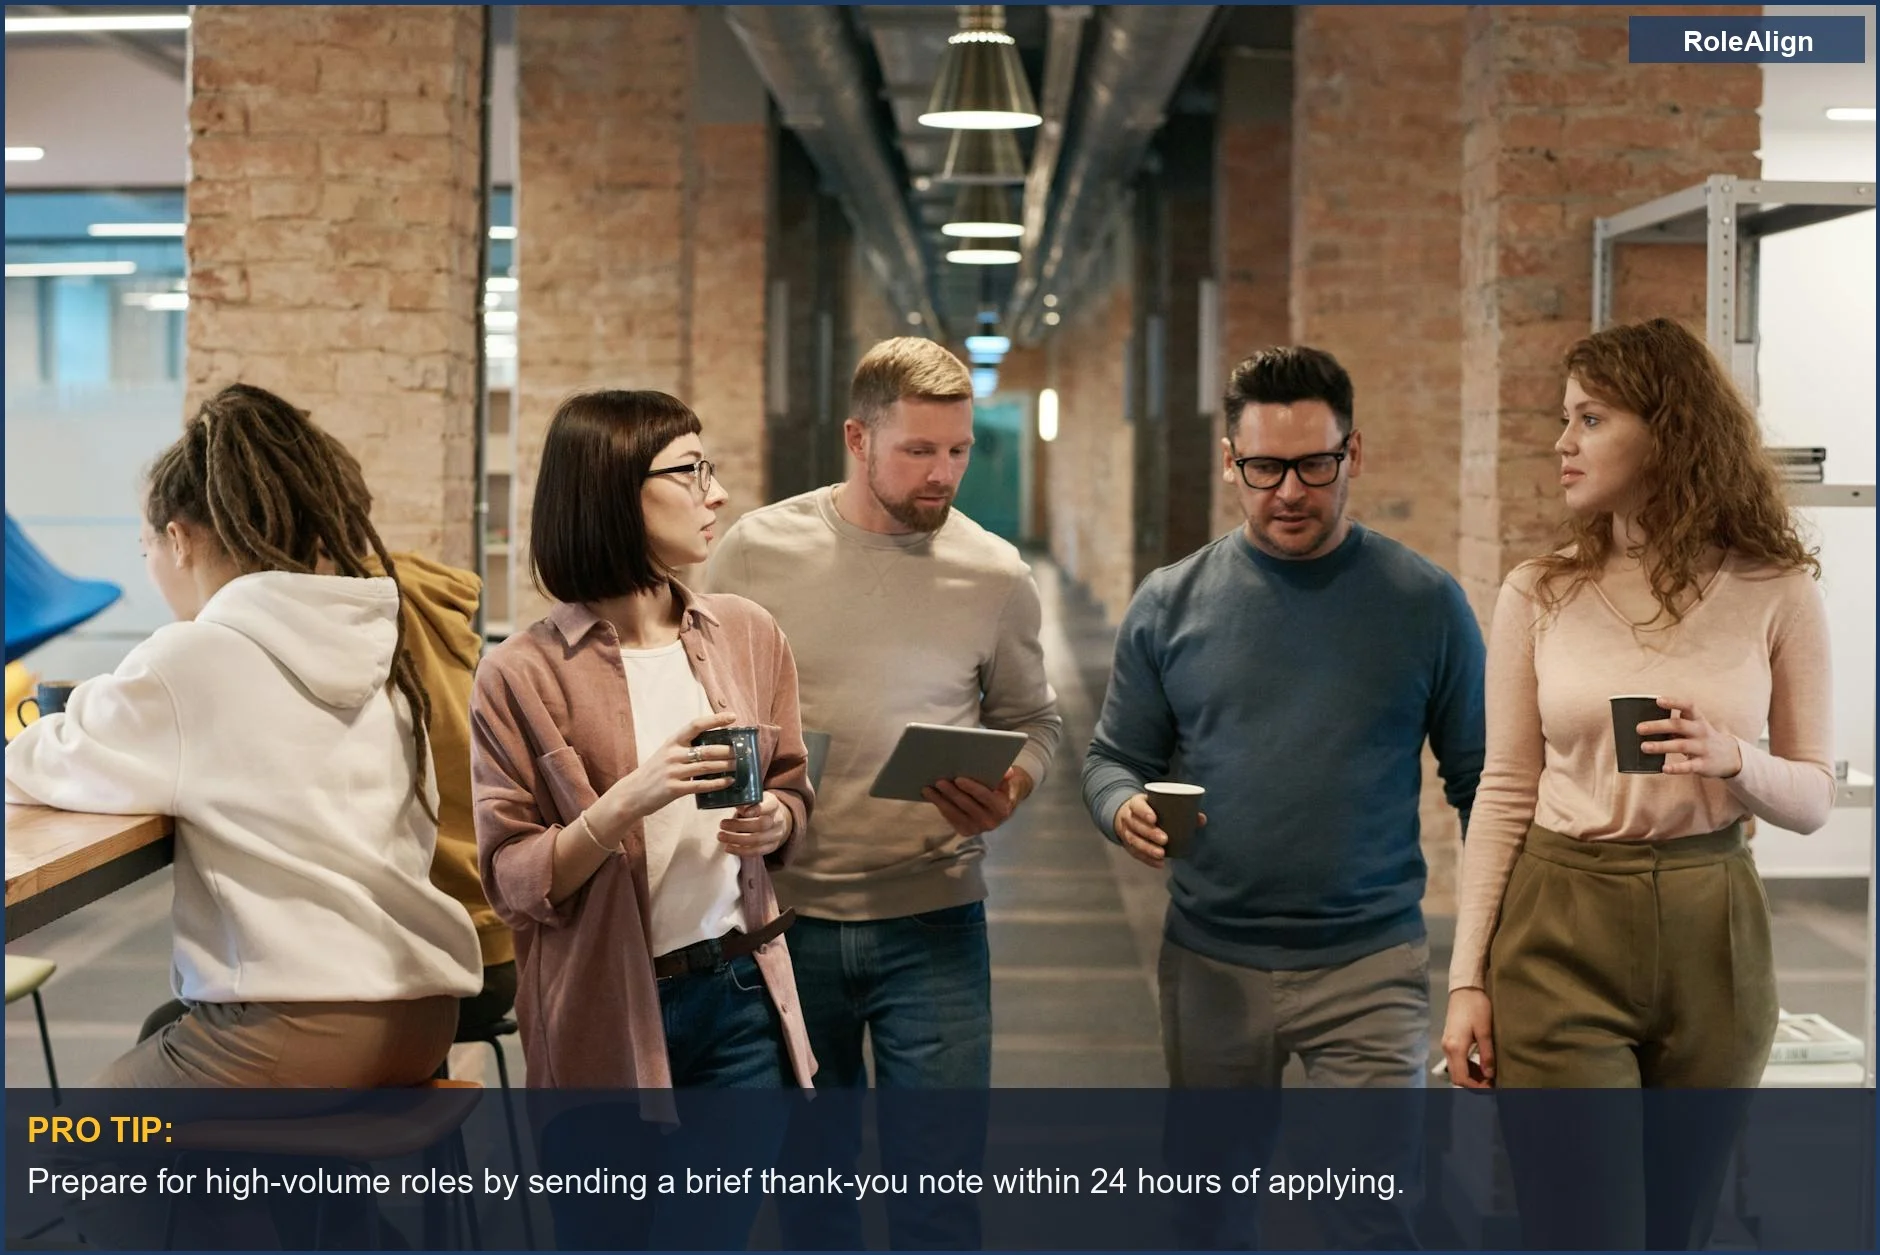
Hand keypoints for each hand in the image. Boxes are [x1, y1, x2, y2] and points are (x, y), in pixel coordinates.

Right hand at [592, 712, 737, 838]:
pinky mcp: (675, 789)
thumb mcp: (666, 753)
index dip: (715, 720)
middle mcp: (673, 754)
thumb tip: (715, 745)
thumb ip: (686, 748)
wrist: (632, 793)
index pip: (696, 725)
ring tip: (738, 765)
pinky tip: (729, 782)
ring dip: (726, 766)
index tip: (732, 717)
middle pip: (707, 749)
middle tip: (741, 751)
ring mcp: (674, 772)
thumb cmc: (654, 772)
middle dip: (727, 750)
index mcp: (672, 742)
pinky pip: (702, 785)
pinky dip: (718, 783)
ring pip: (707, 767)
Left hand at [718, 790, 791, 858]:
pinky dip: (740, 851)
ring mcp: (776, 835)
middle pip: (761, 824)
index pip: (769, 806)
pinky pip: (756, 851)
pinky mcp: (772, 847)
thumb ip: (746, 801)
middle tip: (722, 824)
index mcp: (774, 804)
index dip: (756, 809)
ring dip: (736, 839)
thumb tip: (733, 801)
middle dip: (740, 825)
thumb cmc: (761, 807)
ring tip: (721, 836)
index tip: (741, 810)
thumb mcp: (756, 799)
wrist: (776, 820)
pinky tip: (728, 848)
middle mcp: (778, 820)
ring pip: (757, 840)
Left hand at [923, 767, 1034, 837]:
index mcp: (1002, 808)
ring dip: (940, 801)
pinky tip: (931, 797)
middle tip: (939, 781)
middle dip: (951, 793)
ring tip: (928, 789)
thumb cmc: (1004, 787)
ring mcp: (977, 829)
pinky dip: (940, 807)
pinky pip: (950, 818)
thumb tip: (1006, 771)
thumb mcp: (1010, 780)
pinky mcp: (966, 831)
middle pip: (966, 805)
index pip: (984, 796)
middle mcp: (990, 822)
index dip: (971, 788)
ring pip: (955, 813)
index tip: (958, 779)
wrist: (1004, 805)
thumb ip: (1007, 775)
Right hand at [1113, 794, 1206, 868]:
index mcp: (1136, 803)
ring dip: (1147, 848)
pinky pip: (1135, 853)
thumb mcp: (1160, 804)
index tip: (1154, 818)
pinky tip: (1160, 863)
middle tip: (1164, 839)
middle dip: (1149, 833)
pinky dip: (1148, 859)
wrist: (1130, 815)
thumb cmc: (1152, 809)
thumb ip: (1182, 810)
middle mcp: (1128, 817)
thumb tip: (1201, 819)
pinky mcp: (1129, 845)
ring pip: (1133, 840)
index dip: (1143, 812)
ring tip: (1161, 854)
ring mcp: (1126, 832)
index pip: (1136, 806)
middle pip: (1135, 825)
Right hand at [1441, 989, 1495, 1088]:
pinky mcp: (1450, 1040)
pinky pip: (1456, 1061)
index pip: (1461, 1078)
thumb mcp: (1485, 1030)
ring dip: (1471, 1077)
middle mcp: (1447, 1048)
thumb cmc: (1476, 1007)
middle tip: (1492, 1084)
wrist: (1465, 989)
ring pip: (1456, 1070)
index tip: (1492, 1089)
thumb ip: (1487, 1054)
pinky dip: (1468, 1068)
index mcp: (1455, 1047)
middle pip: (1456, 1076)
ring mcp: (1447, 1044)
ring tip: (1489, 1076)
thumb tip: (1489, 1075)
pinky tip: (1481, 1065)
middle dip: (1474, 1084)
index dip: (1476, 1087)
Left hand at [1638, 696, 1742, 777]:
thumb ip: (1675, 725)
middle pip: (1679, 726)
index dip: (1674, 702)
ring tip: (1644, 747)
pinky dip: (1676, 768)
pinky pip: (1689, 766)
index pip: (1688, 706)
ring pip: (1681, 745)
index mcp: (1698, 719)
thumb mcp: (1694, 727)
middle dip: (1658, 726)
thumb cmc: (1702, 739)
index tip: (1658, 700)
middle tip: (1639, 728)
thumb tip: (1645, 725)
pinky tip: (1664, 768)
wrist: (1730, 757)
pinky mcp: (1703, 764)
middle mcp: (1701, 731)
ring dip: (1661, 746)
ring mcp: (1703, 748)